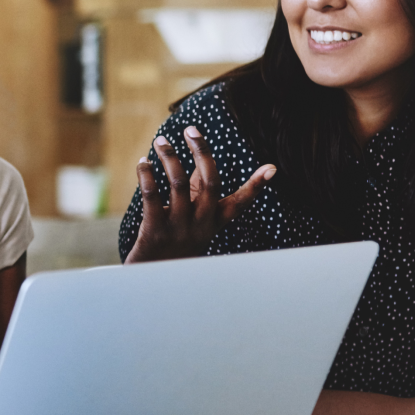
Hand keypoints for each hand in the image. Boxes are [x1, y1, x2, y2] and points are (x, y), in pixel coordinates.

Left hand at [124, 126, 273, 262]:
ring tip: (161, 141)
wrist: (151, 285)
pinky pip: (151, 197)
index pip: (239, 204)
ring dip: (169, 157)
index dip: (255, 186)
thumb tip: (203, 164)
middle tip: (191, 129)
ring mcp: (177, 229)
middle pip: (210, 182)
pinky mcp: (154, 232)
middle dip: (202, 152)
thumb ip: (198, 197)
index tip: (271, 168)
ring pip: (178, 184)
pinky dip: (147, 175)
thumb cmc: (173, 249)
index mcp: (212, 224)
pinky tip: (143, 163)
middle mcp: (200, 226)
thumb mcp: (193, 227)